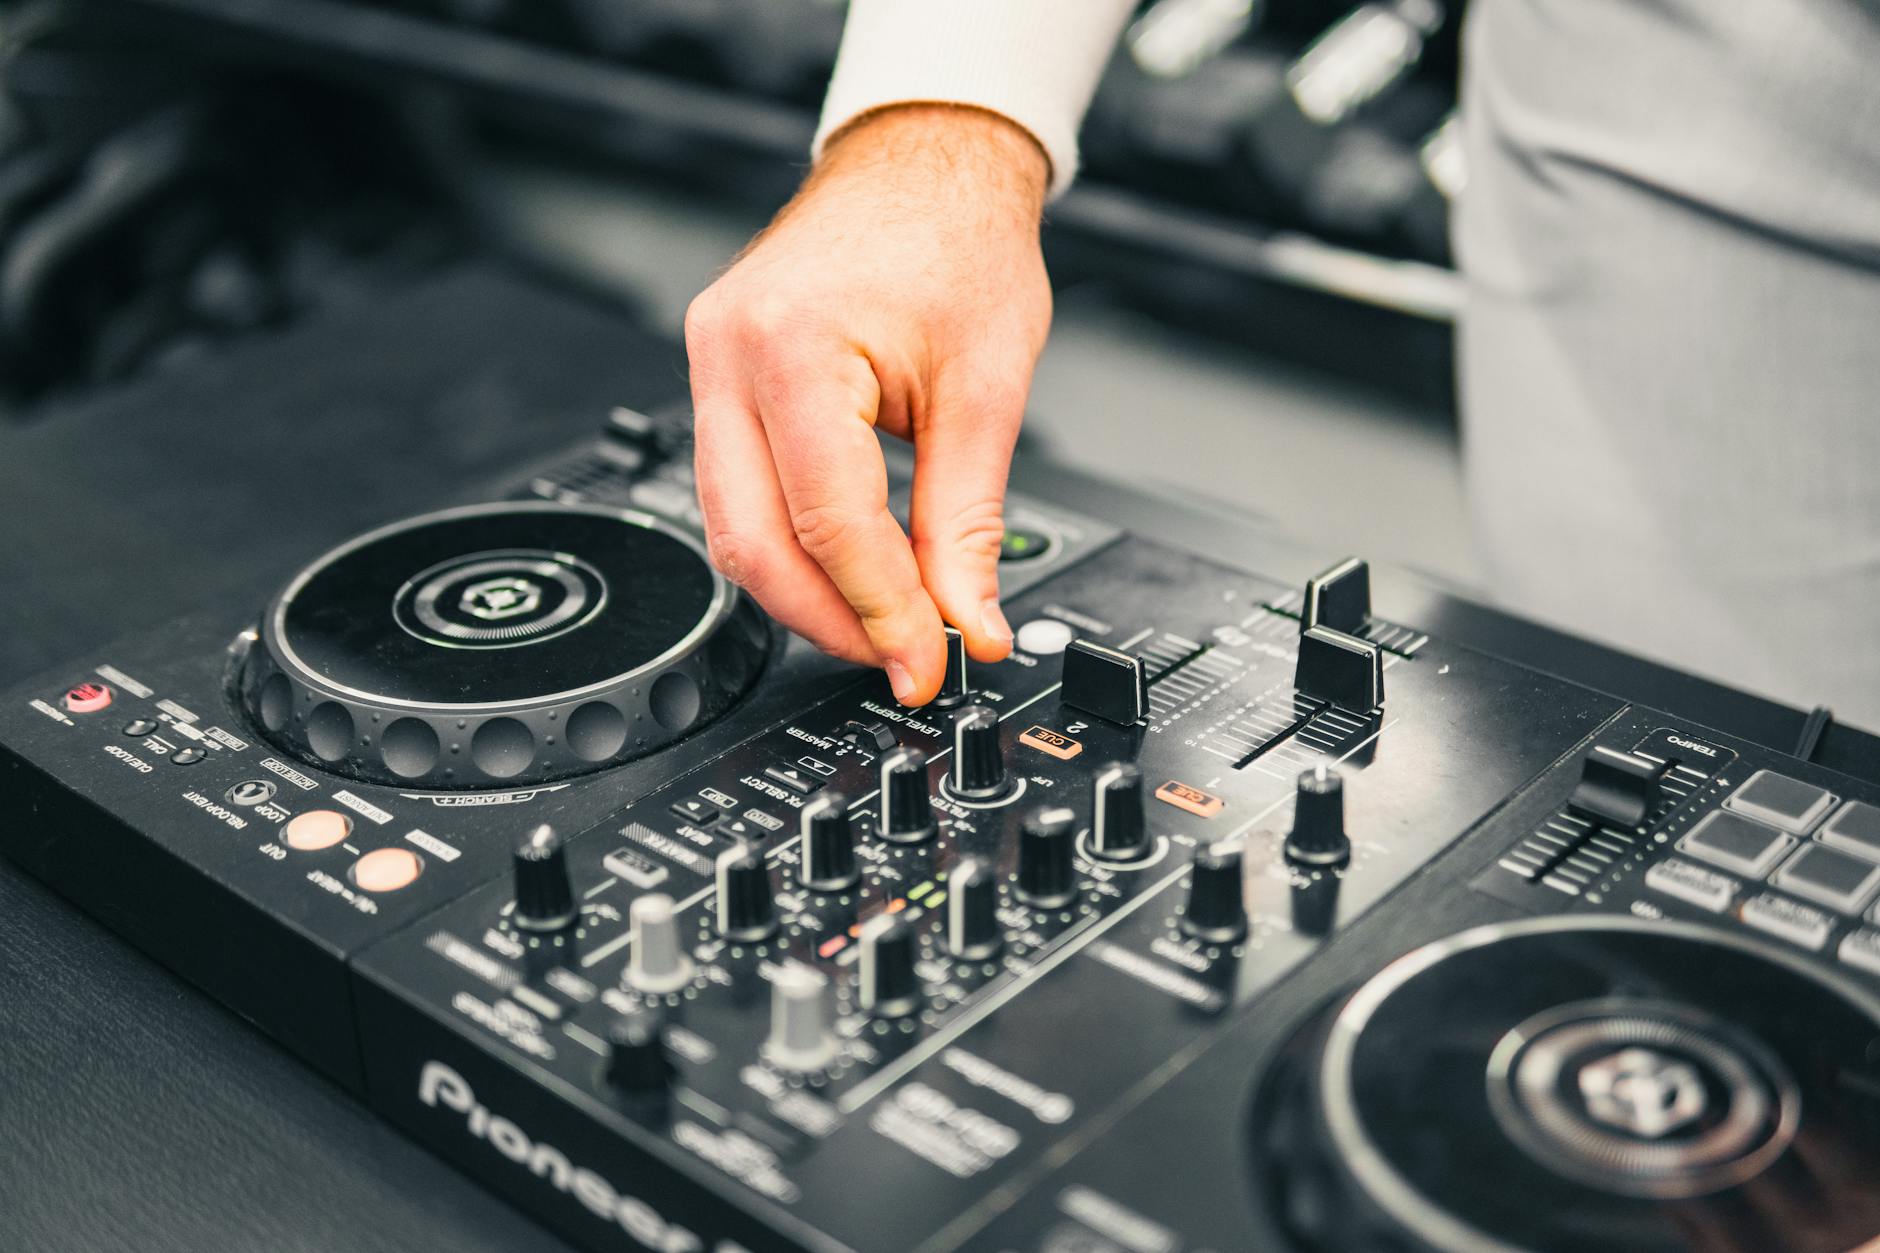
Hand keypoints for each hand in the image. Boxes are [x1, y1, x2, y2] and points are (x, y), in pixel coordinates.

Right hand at [685, 104, 1052, 704]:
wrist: (925, 163)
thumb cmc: (958, 239)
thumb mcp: (987, 389)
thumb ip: (970, 522)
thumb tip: (968, 622)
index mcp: (793, 346)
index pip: (830, 521)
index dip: (883, 609)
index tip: (930, 660)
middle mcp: (729, 354)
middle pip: (752, 542)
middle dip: (831, 619)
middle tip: (902, 659)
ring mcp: (711, 364)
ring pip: (733, 528)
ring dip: (808, 591)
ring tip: (886, 622)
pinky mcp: (720, 380)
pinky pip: (739, 490)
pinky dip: (793, 544)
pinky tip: (849, 570)